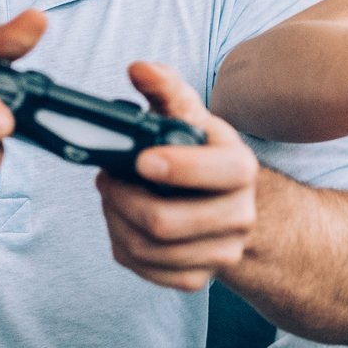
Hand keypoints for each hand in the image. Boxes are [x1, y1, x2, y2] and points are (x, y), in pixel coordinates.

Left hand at [95, 61, 258, 291]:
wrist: (226, 202)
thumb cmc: (199, 151)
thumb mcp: (189, 115)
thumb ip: (165, 89)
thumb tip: (139, 69)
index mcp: (241, 168)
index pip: (214, 173)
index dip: (174, 168)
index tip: (141, 159)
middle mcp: (240, 215)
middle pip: (165, 223)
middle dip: (122, 200)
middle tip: (106, 178)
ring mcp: (222, 252)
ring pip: (148, 250)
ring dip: (116, 221)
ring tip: (111, 196)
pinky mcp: (200, 277)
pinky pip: (147, 271)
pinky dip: (123, 246)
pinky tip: (121, 223)